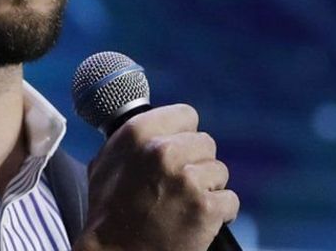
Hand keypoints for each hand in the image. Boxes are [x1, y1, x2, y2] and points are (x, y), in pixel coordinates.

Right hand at [73, 104, 239, 250]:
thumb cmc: (108, 212)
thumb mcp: (106, 163)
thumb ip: (132, 140)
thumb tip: (154, 126)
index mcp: (138, 133)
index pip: (186, 114)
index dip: (183, 134)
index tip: (179, 150)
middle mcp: (163, 151)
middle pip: (206, 143)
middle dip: (196, 163)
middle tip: (178, 185)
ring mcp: (187, 179)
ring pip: (220, 171)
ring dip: (208, 188)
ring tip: (185, 205)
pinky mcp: (206, 208)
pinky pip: (230, 200)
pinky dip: (219, 214)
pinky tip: (198, 221)